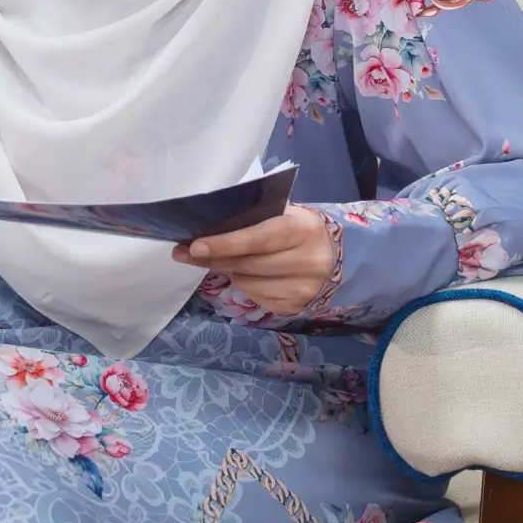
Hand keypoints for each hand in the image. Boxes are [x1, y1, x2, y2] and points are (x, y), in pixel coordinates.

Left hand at [172, 205, 334, 316]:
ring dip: (230, 272)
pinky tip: (252, 275)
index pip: (257, 239)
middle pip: (247, 264)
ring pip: (246, 283)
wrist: (338, 258)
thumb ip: (253, 219)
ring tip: (229, 260)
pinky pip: (255, 298)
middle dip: (212, 259)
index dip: (225, 244)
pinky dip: (245, 285)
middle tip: (184, 253)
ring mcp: (303, 289)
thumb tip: (208, 227)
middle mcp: (307, 261)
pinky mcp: (295, 308)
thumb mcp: (284, 214)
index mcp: (302, 229)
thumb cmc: (299, 229)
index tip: (195, 246)